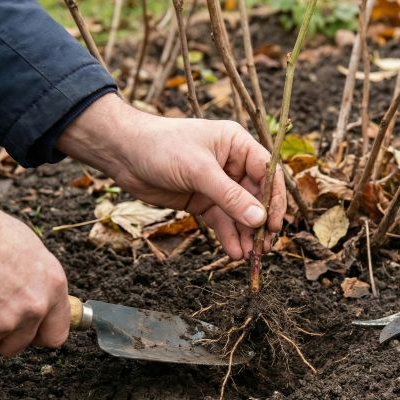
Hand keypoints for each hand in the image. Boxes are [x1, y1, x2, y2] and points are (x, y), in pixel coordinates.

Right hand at [0, 187, 69, 356]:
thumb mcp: (25, 248)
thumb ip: (35, 282)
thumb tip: (34, 294)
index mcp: (51, 286)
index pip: (56, 333)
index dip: (39, 334)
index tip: (28, 332)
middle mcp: (32, 309)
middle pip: (21, 343)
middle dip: (4, 335)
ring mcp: (1, 325)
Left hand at [57, 94, 286, 259]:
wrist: (123, 154)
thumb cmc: (161, 147)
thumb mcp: (199, 171)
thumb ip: (230, 196)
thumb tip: (260, 219)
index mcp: (237, 144)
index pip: (268, 172)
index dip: (275, 199)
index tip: (275, 224)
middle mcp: (232, 164)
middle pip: (257, 196)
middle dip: (261, 222)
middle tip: (265, 247)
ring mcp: (218, 184)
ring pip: (240, 213)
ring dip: (246, 234)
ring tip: (249, 255)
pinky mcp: (203, 200)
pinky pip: (222, 221)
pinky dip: (229, 236)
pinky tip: (234, 252)